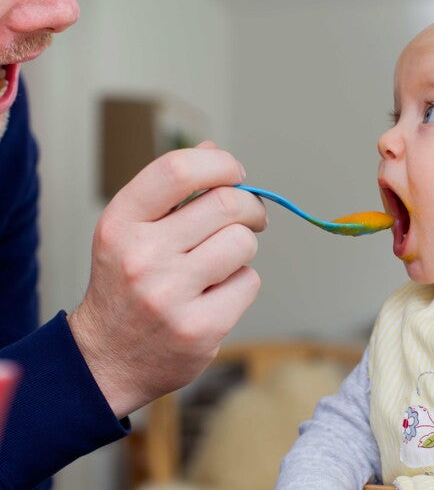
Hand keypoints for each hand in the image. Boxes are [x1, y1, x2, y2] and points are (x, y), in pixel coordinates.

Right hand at [68, 142, 266, 417]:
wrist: (105, 361)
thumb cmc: (126, 286)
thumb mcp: (131, 233)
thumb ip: (170, 192)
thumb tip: (213, 151)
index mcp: (120, 224)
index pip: (178, 170)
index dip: (219, 163)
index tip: (235, 173)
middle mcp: (141, 257)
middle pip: (226, 205)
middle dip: (249, 207)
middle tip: (249, 218)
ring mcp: (170, 296)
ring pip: (243, 243)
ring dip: (242, 248)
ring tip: (221, 262)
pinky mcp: (199, 328)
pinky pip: (249, 282)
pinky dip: (241, 283)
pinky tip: (216, 295)